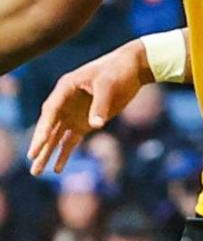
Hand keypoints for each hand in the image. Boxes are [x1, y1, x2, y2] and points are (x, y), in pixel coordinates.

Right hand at [28, 40, 149, 174]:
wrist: (133, 67)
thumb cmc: (118, 70)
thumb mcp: (109, 84)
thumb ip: (100, 105)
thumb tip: (96, 125)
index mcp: (66, 88)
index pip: (51, 111)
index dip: (43, 129)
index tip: (38, 145)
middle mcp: (65, 103)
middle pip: (49, 126)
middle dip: (40, 143)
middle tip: (31, 159)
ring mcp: (74, 113)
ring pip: (56, 136)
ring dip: (48, 153)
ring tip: (36, 172)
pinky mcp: (85, 122)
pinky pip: (71, 140)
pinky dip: (64, 153)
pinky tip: (57, 169)